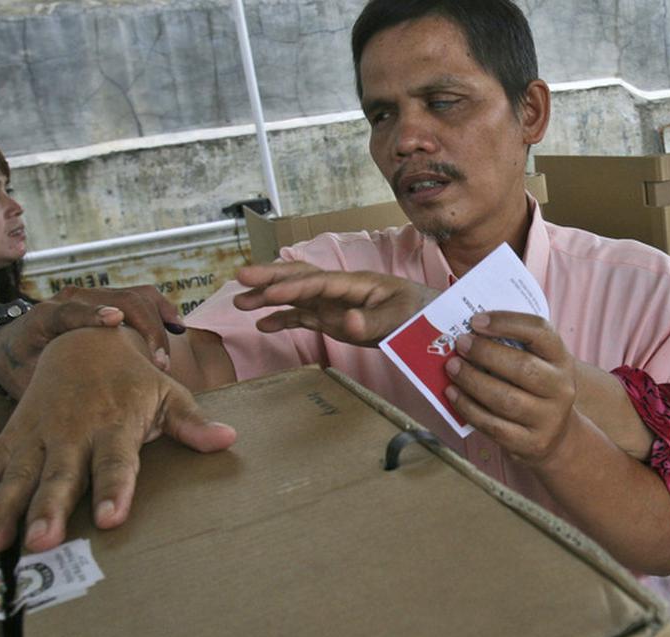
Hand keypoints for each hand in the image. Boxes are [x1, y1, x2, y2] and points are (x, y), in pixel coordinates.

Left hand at [0, 287, 183, 398]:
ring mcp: (94, 296)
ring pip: (134, 297)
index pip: (70, 310)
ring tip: (164, 358)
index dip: (92, 313)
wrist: (12, 347)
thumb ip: (46, 390)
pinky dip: (161, 311)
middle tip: (158, 366)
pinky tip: (176, 328)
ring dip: (156, 324)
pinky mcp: (110, 300)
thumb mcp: (25, 383)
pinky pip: (143, 298)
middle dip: (143, 328)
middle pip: (116, 299)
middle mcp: (71, 299)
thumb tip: (73, 410)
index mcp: (43, 317)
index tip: (114, 321)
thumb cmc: (20, 370)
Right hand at [0, 327, 236, 552]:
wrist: (82, 342)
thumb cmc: (133, 380)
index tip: (111, 518)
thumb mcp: (167, 395)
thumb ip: (192, 423)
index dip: (115, 490)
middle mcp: (71, 435)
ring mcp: (35, 440)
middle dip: (49, 509)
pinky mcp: (9, 444)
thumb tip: (228, 439)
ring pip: (15, 479)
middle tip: (41, 542)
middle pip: (60, 478)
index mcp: (114, 426)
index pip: (117, 464)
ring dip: (0, 511)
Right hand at [232, 259, 437, 345]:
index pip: (319, 282)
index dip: (293, 287)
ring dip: (269, 298)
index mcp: (356, 283)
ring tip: (240, 303)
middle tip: (240, 277)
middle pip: (300, 278)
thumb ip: (374, 322)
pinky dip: (284, 320)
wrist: (429, 319)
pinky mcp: (334, 318)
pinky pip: (304, 317)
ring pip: (296, 296)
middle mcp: (340, 289)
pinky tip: (263, 326)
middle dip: (270, 277)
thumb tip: (348, 323)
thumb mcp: (401, 319)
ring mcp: (335, 304)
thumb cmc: (418, 313)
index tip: (268, 293)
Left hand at [443, 311, 579, 466]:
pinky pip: (494, 425)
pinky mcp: (531, 443)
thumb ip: (512, 346)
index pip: (539, 332)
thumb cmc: (534, 389)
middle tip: (460, 344)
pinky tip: (453, 394)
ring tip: (452, 367)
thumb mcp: (537, 364)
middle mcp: (561, 388)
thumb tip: (469, 332)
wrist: (555, 436)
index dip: (507, 323)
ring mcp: (548, 419)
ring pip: (505, 399)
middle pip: (522, 367)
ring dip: (472, 380)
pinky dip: (469, 408)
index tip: (476, 320)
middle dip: (485, 353)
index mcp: (561, 359)